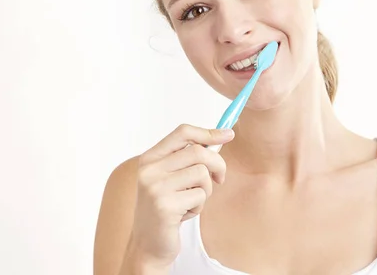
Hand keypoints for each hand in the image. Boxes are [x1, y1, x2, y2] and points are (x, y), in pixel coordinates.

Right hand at [128, 124, 233, 267]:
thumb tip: (222, 136)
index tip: (228, 134)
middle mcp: (149, 169)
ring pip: (202, 173)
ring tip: (192, 200)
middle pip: (198, 151)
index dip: (209, 132)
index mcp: (150, 158)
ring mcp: (155, 187)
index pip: (183, 132)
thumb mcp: (173, 178)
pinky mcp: (164, 205)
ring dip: (206, 189)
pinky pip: (200, 195)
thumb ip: (190, 158)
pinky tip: (185, 214)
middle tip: (219, 179)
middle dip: (218, 164)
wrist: (148, 244)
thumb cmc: (166, 208)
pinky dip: (199, 205)